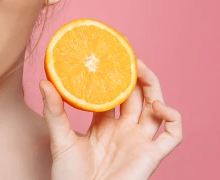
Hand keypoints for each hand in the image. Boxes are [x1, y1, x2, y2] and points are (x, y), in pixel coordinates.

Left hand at [40, 59, 182, 179]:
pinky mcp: (152, 156)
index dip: (115, 74)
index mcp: (104, 125)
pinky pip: (173, 134)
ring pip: (156, 107)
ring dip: (153, 86)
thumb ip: (54, 112)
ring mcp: (140, 141)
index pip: (114, 93)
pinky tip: (159, 107)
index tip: (110, 52)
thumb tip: (45, 82)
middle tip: (127, 54)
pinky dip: (174, 117)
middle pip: (137, 95)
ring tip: (140, 69)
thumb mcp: (60, 140)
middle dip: (135, 73)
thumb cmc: (70, 178)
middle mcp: (125, 130)